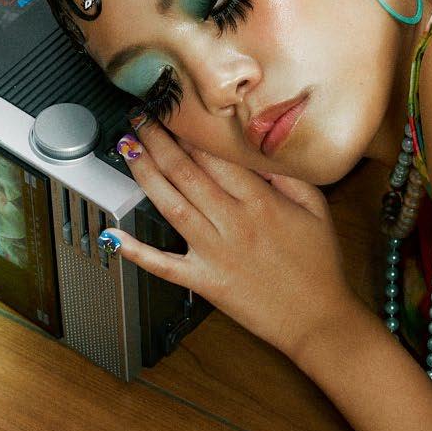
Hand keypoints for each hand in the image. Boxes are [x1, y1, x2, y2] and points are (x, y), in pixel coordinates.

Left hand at [100, 116, 357, 358]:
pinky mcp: (204, 281)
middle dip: (159, 140)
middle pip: (187, 172)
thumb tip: (259, 151)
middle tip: (141, 117)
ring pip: (170, 205)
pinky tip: (112, 234)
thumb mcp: (317, 209)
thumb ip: (288, 176)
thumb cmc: (319, 265)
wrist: (318, 318)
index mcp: (261, 202)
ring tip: (126, 147)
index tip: (176, 112)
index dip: (191, 131)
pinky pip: (163, 265)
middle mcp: (233, 222)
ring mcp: (215, 252)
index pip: (216, 157)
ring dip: (144, 173)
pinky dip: (135, 251)